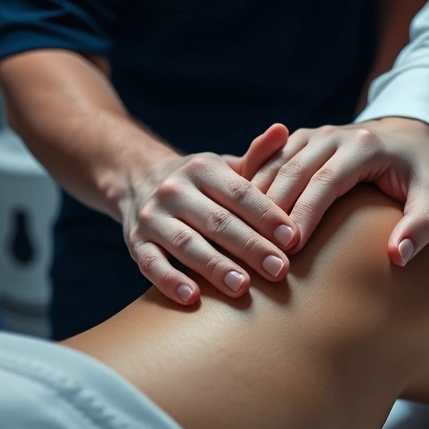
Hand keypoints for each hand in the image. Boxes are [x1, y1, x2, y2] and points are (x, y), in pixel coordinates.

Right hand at [118, 124, 298, 304]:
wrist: (137, 180)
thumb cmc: (201, 184)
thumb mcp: (225, 167)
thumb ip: (257, 157)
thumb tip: (282, 131)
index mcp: (203, 169)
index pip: (240, 194)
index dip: (267, 216)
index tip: (293, 239)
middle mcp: (175, 190)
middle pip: (217, 221)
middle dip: (250, 247)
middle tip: (279, 270)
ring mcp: (152, 217)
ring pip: (186, 243)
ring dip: (215, 266)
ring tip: (242, 287)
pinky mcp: (135, 242)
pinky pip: (151, 264)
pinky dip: (169, 280)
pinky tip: (192, 297)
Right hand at [246, 118, 428, 265]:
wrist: (407, 133)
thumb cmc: (419, 170)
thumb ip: (421, 225)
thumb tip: (397, 255)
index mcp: (363, 146)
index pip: (326, 181)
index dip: (306, 213)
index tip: (292, 247)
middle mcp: (332, 136)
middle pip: (293, 172)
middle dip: (274, 210)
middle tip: (262, 248)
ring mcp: (312, 135)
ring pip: (274, 165)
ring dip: (256, 200)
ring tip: (245, 235)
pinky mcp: (298, 140)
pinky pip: (267, 161)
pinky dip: (252, 185)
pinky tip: (238, 213)